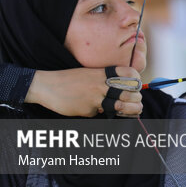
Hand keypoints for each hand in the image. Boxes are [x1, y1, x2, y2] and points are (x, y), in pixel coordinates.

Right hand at [26, 67, 142, 116]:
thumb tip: (121, 93)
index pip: (130, 73)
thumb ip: (105, 81)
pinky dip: (100, 114)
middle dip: (137, 99)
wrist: (47, 85)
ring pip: (122, 105)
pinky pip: (100, 113)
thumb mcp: (90, 74)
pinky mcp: (89, 109)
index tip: (138, 86)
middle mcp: (102, 83)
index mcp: (103, 72)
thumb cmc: (69, 80)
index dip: (138, 80)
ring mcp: (96, 96)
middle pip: (130, 92)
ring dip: (132, 110)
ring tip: (136, 111)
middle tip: (139, 103)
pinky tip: (92, 109)